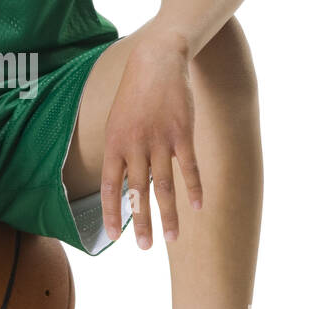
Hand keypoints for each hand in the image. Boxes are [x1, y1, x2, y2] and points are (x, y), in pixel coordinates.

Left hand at [101, 28, 202, 248]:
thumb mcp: (117, 120)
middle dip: (140, 222)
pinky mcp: (183, 133)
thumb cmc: (136, 92)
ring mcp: (160, 140)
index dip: (111, 212)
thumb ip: (120, 151)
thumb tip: (121, 181)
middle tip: (143, 248)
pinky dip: (194, 188)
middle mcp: (135, 144)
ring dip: (168, 214)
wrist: (157, 60)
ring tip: (171, 238)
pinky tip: (198, 207)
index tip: (112, 236)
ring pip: (164, 185)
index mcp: (115, 143)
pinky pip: (188, 167)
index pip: (110, 185)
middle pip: (137, 191)